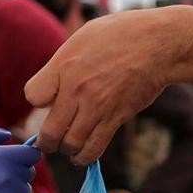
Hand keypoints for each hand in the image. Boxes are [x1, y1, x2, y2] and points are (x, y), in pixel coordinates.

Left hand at [25, 8, 178, 163]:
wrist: (158, 44)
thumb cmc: (120, 34)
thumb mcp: (82, 37)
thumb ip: (63, 63)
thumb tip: (52, 87)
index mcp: (65, 66)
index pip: (34, 96)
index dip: (38, 100)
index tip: (46, 99)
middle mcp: (77, 90)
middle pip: (50, 131)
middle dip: (46, 140)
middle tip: (49, 140)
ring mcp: (97, 107)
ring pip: (70, 145)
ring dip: (65, 149)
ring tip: (66, 145)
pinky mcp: (116, 119)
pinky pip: (94, 149)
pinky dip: (84, 157)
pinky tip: (81, 154)